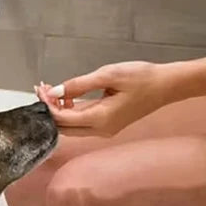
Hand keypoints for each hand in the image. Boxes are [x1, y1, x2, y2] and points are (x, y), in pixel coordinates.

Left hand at [37, 62, 170, 133]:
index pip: (62, 118)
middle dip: (49, 108)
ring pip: (71, 126)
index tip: (40, 89)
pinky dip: (70, 111)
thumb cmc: (141, 78)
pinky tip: (67, 96)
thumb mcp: (108, 75)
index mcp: (99, 119)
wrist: (167, 85)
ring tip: (51, 90)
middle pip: (63, 126)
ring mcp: (104, 130)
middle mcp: (100, 130)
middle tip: (41, 89)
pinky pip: (82, 122)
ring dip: (59, 109)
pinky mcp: (107, 126)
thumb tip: (55, 91)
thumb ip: (79, 84)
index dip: (47, 105)